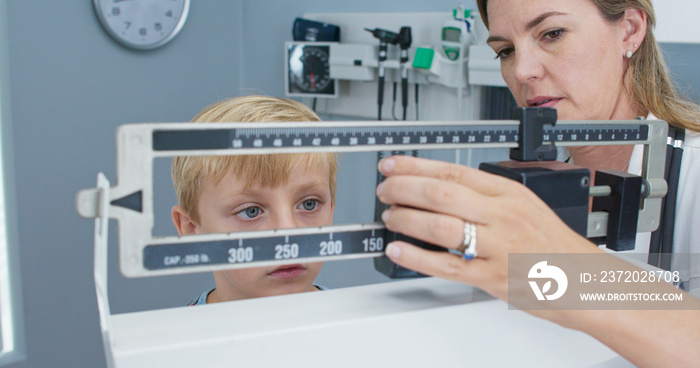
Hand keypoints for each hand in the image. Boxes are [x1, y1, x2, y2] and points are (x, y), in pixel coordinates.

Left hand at [376, 155, 599, 301]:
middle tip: (385, 191)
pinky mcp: (493, 277)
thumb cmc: (552, 244)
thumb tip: (440, 187)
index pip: (453, 171)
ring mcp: (497, 246)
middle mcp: (502, 215)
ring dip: (406, 220)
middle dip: (404, 189)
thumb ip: (485, 195)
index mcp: (508, 192)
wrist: (583, 280)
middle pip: (442, 194)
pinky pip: (447, 265)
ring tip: (390, 217)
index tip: (392, 164)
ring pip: (441, 226)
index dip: (415, 166)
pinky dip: (417, 257)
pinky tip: (399, 249)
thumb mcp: (524, 204)